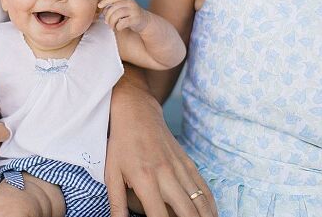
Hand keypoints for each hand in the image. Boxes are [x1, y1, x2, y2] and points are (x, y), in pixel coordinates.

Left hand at [99, 0, 149, 32]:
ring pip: (117, 14)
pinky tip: (118, 28)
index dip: (105, 1)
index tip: (99, 6)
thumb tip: (103, 11)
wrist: (146, 22)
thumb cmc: (130, 16)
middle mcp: (130, 3)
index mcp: (126, 0)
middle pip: (114, 8)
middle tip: (107, 23)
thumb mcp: (122, 10)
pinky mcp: (136, 19)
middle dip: (107, 16)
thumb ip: (113, 9)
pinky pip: (123, 22)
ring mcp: (134, 11)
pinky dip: (118, 26)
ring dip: (112, 22)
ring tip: (112, 26)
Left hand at [105, 73, 216, 216]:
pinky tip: (209, 215)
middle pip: (187, 212)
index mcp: (145, 179)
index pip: (158, 215)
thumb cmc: (121, 144)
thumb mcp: (111, 173)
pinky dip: (210, 206)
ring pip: (201, 203)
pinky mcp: (189, 164)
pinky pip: (205, 189)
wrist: (137, 114)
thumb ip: (116, 202)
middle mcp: (166, 175)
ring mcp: (181, 169)